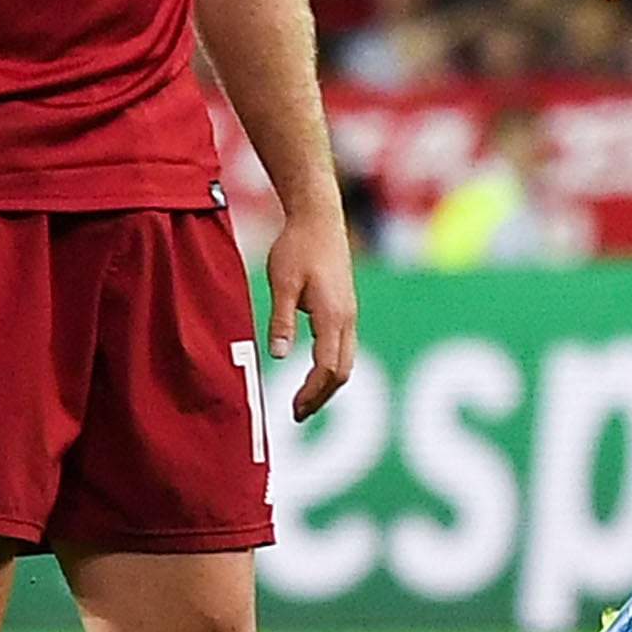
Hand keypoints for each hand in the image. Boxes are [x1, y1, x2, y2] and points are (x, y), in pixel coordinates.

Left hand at [263, 202, 358, 422]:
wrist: (320, 218)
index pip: (327, 368)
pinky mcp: (346, 308)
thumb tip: (280, 356)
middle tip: (297, 414)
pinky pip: (345, 348)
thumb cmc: (298, 247)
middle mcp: (348, 319)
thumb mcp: (282, 282)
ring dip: (328, 384)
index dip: (312, 393)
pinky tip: (314, 372)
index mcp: (333, 316)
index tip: (293, 410)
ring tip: (305, 400)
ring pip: (347, 361)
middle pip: (342, 371)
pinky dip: (331, 368)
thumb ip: (281, 320)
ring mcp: (350, 314)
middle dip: (322, 396)